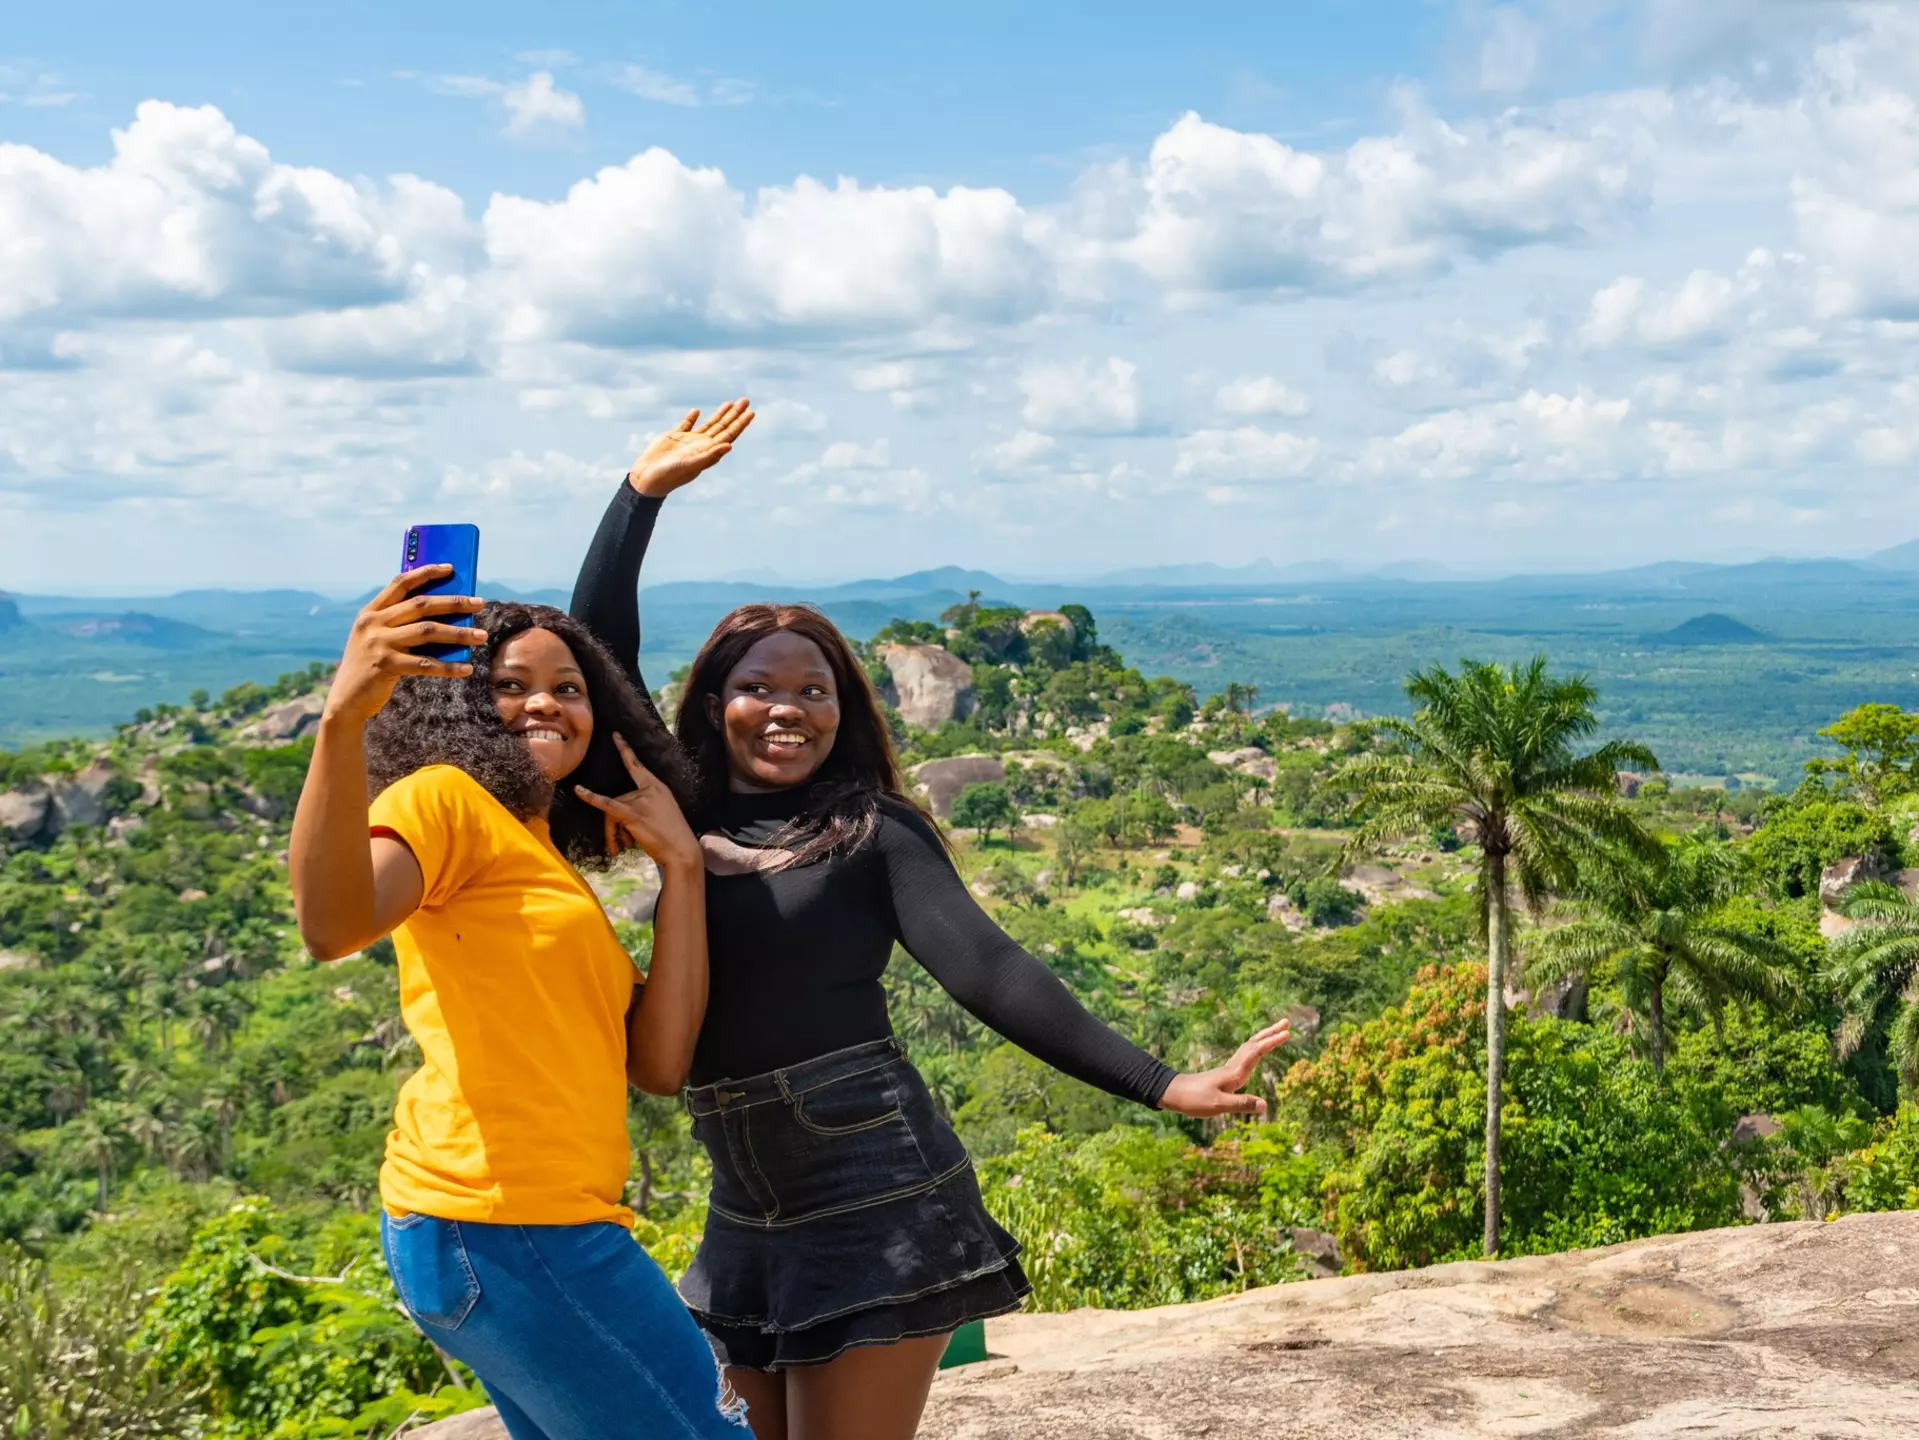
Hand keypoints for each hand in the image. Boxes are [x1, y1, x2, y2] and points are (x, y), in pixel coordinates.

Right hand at [323, 567, 485, 726]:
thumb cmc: (371, 666)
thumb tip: (447, 617)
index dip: (426, 573)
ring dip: (459, 634)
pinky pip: (425, 664)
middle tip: (479, 603)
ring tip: (481, 636)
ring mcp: (378, 643)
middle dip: (454, 603)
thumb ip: (401, 625)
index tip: (450, 568)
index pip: (400, 584)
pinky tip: (467, 668)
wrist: (346, 699)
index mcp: (370, 612)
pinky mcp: (385, 665)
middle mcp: (372, 623)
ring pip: (428, 632)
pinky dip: (449, 667)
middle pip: (421, 605)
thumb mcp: (378, 639)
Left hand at [574, 733, 700, 869]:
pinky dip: (590, 797)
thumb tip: (621, 818)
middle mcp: (649, 789)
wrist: (681, 851)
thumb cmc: (673, 837)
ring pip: (612, 812)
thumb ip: (644, 808)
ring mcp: (641, 800)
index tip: (616, 735)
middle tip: (618, 847)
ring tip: (617, 850)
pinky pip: (606, 805)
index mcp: (658, 787)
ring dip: (612, 834)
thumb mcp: (662, 814)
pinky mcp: (632, 813)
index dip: (625, 749)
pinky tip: (579, 791)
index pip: (638, 765)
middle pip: (618, 799)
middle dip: (614, 825)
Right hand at [627, 398, 755, 498]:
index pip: (729, 435)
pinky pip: (686, 424)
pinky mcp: (674, 437)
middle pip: (723, 427)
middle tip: (745, 400)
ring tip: (730, 402)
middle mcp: (702, 445)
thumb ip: (711, 455)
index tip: (751, 412)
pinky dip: (692, 417)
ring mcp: (689, 441)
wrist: (649, 478)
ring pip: (709, 424)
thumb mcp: (692, 464)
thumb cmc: (671, 474)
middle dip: (734, 414)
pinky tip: (697, 411)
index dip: (740, 424)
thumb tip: (730, 445)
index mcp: (708, 451)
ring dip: (720, 413)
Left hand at [1158, 1019, 1291, 1118]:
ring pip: (1250, 1048)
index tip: (1287, 1033)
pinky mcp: (1226, 1074)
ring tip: (1277, 1032)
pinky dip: (1256, 1048)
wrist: (1174, 1094)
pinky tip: (1257, 1051)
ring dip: (1264, 1038)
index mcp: (1234, 1072)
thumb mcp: (1218, 1105)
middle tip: (1286, 1022)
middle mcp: (1234, 1067)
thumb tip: (1265, 1105)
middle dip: (1271, 1033)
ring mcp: (1230, 1069)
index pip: (1256, 1052)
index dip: (1272, 1042)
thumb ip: (1242, 1104)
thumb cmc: (1194, 1100)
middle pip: (1254, 1044)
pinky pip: (1245, 1056)